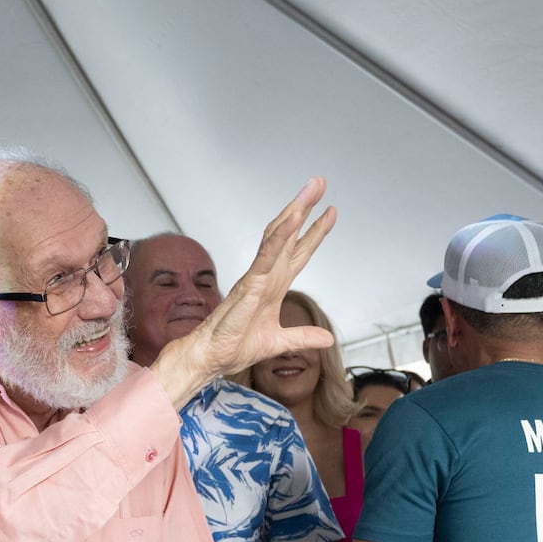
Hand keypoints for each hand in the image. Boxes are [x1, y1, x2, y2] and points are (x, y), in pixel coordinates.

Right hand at [153, 180, 336, 401]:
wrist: (211, 358)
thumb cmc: (234, 346)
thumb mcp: (279, 342)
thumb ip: (303, 337)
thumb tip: (328, 338)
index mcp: (274, 285)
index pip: (299, 252)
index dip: (315, 232)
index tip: (330, 213)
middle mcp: (267, 275)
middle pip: (290, 234)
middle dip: (306, 208)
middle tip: (319, 183)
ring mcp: (258, 276)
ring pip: (278, 236)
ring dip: (296, 211)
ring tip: (311, 189)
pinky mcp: (249, 284)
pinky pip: (267, 255)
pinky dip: (280, 236)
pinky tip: (294, 219)